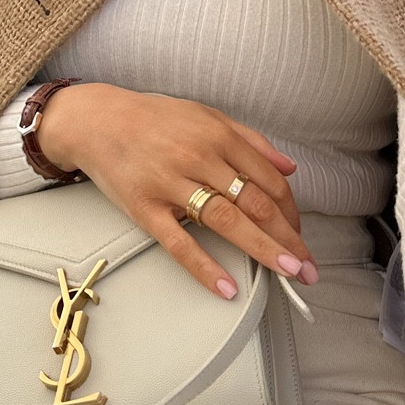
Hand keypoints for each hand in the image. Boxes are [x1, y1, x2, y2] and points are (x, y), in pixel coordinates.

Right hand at [37, 83, 316, 300]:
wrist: (97, 120)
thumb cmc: (154, 119)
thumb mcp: (207, 116)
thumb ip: (251, 141)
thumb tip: (289, 167)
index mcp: (219, 136)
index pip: (268, 180)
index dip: (291, 211)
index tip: (301, 235)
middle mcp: (199, 158)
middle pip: (255, 203)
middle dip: (287, 237)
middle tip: (308, 267)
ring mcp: (172, 185)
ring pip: (226, 221)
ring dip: (263, 249)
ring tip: (288, 273)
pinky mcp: (146, 209)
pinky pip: (180, 243)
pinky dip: (205, 267)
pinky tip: (227, 287)